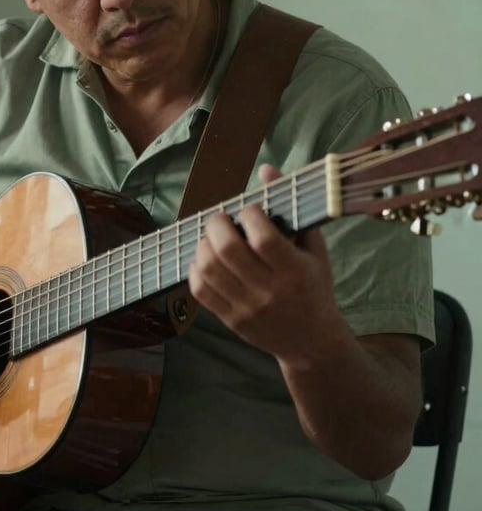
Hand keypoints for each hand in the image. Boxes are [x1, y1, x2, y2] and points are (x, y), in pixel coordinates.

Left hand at [188, 164, 340, 363]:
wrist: (312, 342)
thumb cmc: (314, 287)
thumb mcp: (314, 249)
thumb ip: (292, 208)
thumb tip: (266, 168)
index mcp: (296, 272)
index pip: (262, 237)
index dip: (249, 215)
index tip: (249, 210)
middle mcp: (270, 291)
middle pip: (228, 250)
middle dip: (217, 224)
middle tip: (220, 218)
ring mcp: (248, 308)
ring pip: (209, 268)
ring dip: (203, 245)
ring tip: (212, 238)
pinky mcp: (231, 321)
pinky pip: (200, 290)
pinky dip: (196, 268)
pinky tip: (206, 259)